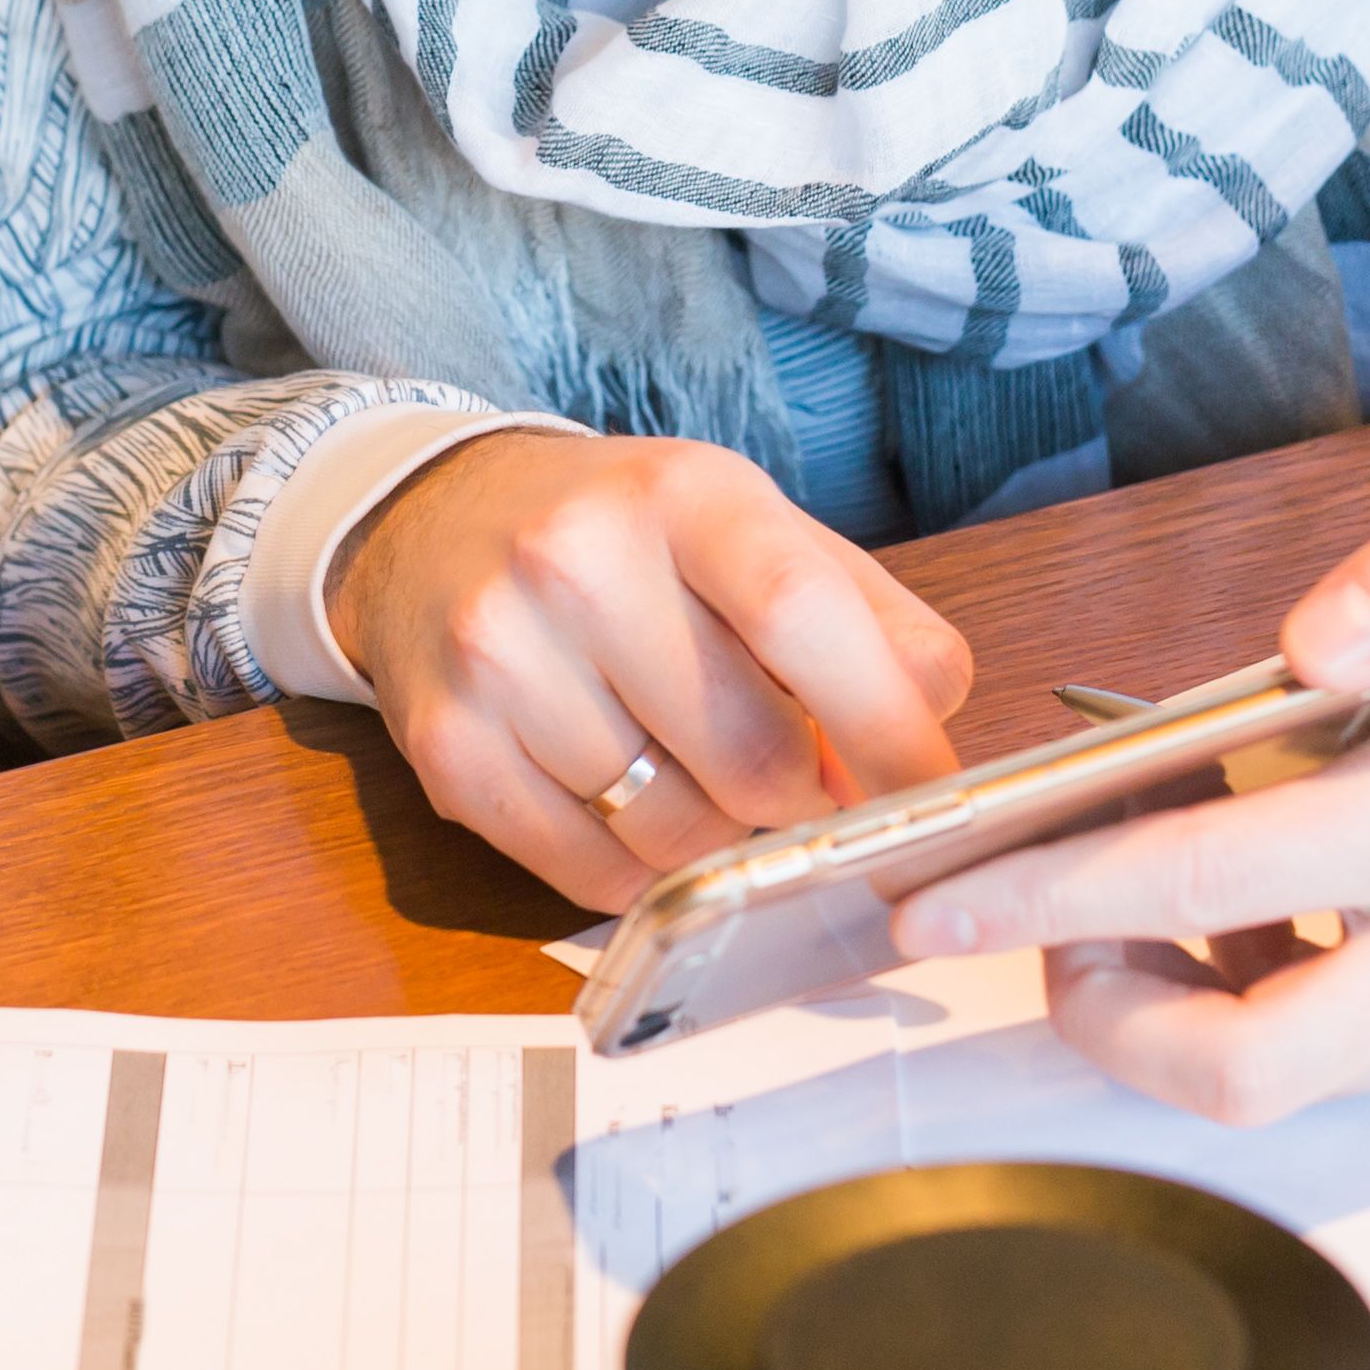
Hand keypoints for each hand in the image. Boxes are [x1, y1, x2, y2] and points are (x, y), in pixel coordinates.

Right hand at [331, 431, 973, 909]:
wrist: (436, 522)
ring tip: (701, 778)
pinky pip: (592, 875)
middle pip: (750, 756)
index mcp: (680, 493)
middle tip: (798, 784)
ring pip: (676, 835)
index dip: (884, 725)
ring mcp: (500, 656)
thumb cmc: (625, 537)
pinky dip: (642, 874)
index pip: (800, 614)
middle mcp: (575, 560)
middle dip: (801, 800)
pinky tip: (633, 809)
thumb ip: (870, 623)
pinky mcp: (449, 749)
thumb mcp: (754, 530)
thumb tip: (929, 732)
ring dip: (721, 839)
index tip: (933, 795)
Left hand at [887, 502, 1369, 1121]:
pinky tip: (1232, 902)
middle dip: (1088, 1006)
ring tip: (1120, 895)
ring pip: (1281, 1075)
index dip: (1053, 897)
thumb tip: (1315, 634)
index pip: (1205, 883)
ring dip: (1167, 1002)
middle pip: (1238, 1062)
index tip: (941, 889)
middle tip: (1008, 924)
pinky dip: (1252, 993)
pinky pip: (1339, 1051)